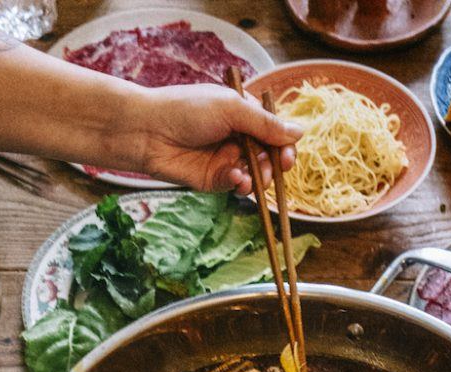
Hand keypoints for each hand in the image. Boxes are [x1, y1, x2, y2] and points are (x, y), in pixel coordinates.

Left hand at [121, 84, 299, 193]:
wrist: (149, 132)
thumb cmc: (187, 110)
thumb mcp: (232, 109)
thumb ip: (265, 124)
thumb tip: (301, 132)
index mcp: (243, 113)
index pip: (274, 131)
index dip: (284, 145)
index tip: (287, 157)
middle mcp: (238, 136)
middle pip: (269, 155)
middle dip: (275, 164)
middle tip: (275, 169)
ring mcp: (227, 158)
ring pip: (257, 174)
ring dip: (260, 177)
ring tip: (254, 177)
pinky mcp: (215, 179)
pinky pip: (238, 185)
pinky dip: (241, 184)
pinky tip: (235, 179)